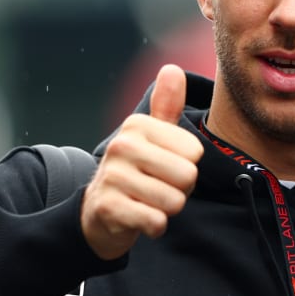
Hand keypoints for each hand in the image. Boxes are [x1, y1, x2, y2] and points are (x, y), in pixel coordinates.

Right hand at [81, 64, 204, 259]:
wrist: (99, 212)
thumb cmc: (136, 171)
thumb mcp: (151, 137)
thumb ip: (166, 106)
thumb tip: (172, 69)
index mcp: (137, 125)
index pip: (195, 152)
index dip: (187, 167)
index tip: (164, 168)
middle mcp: (122, 145)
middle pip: (187, 176)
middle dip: (180, 190)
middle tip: (158, 188)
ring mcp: (113, 176)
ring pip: (174, 202)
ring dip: (167, 210)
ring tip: (147, 201)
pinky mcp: (109, 207)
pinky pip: (156, 221)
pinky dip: (155, 226)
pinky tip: (140, 218)